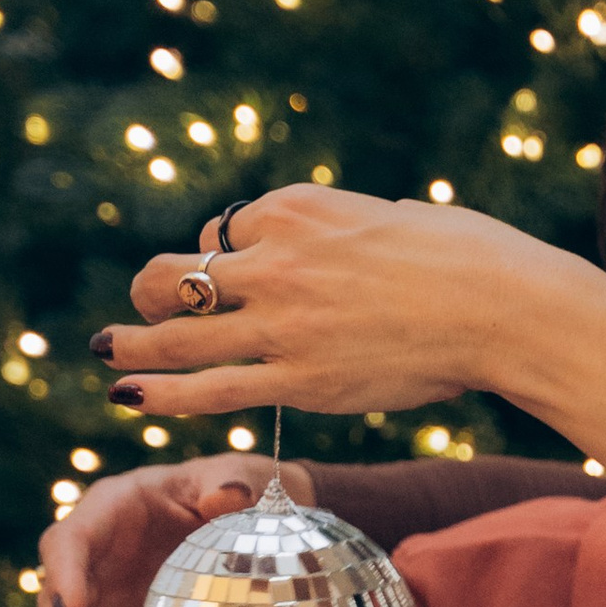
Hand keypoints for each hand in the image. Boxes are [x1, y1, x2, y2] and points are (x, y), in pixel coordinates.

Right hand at [38, 451, 313, 606]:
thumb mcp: (239, 477)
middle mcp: (97, 559)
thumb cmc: (236, 488)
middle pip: (61, 603)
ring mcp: (108, 599)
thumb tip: (226, 497)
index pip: (68, 543)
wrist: (249, 522)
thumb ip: (231, 482)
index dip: (62, 578)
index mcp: (111, 511)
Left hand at [85, 186, 605, 484]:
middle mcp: (275, 258)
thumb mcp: (392, 217)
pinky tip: (127, 399)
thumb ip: (347, 230)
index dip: (228, 255)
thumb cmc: (468, 258)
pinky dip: (161, 394)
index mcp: (296, 207)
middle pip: (179, 271)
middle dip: (154, 287)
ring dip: (130, 342)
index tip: (242, 275)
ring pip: (177, 331)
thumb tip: (342, 241)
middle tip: (144, 305)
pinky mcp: (297, 378)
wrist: (501, 306)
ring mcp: (281, 321)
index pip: (229, 229)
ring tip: (104, 351)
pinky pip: (211, 387)